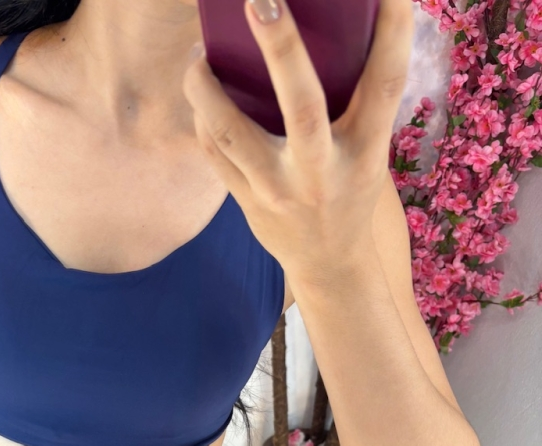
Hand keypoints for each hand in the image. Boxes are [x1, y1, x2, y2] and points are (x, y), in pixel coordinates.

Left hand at [182, 0, 413, 287]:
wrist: (330, 266)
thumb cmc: (352, 194)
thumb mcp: (370, 154)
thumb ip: (355, 107)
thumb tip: (332, 32)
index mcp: (365, 154)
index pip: (385, 86)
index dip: (393, 34)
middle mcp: (321, 173)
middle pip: (301, 105)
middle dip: (281, 48)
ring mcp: (278, 190)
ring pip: (232, 132)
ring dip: (207, 89)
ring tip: (198, 54)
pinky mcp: (247, 202)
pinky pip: (215, 152)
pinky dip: (203, 118)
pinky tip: (201, 90)